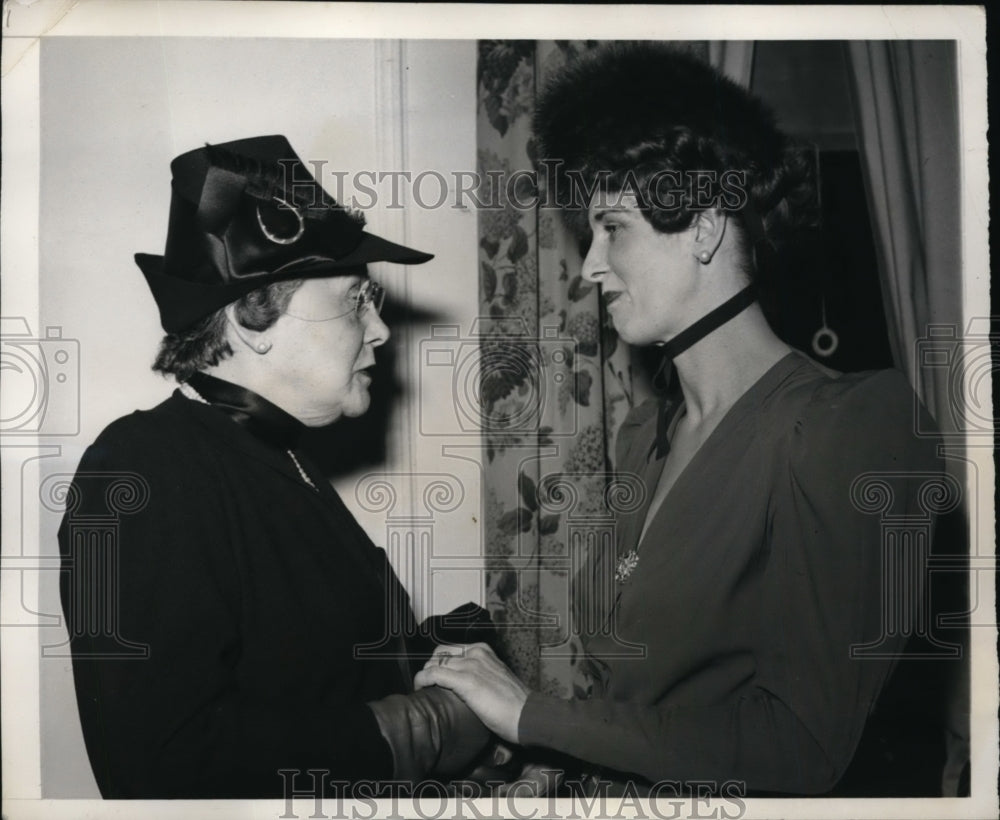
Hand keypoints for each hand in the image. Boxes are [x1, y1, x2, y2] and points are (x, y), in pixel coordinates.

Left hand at [414, 643, 529, 743]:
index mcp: (483, 651)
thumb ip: (480, 675)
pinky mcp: (466, 681)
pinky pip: (433, 674)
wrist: (528, 716)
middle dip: (429, 669)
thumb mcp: (496, 679)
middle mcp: (476, 653)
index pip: (449, 650)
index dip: (437, 663)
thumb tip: (463, 684)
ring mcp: (471, 665)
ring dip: (424, 677)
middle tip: (427, 686)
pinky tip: (420, 689)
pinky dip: (422, 680)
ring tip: (423, 691)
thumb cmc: (514, 705)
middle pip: (438, 655)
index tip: (433, 678)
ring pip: (434, 663)